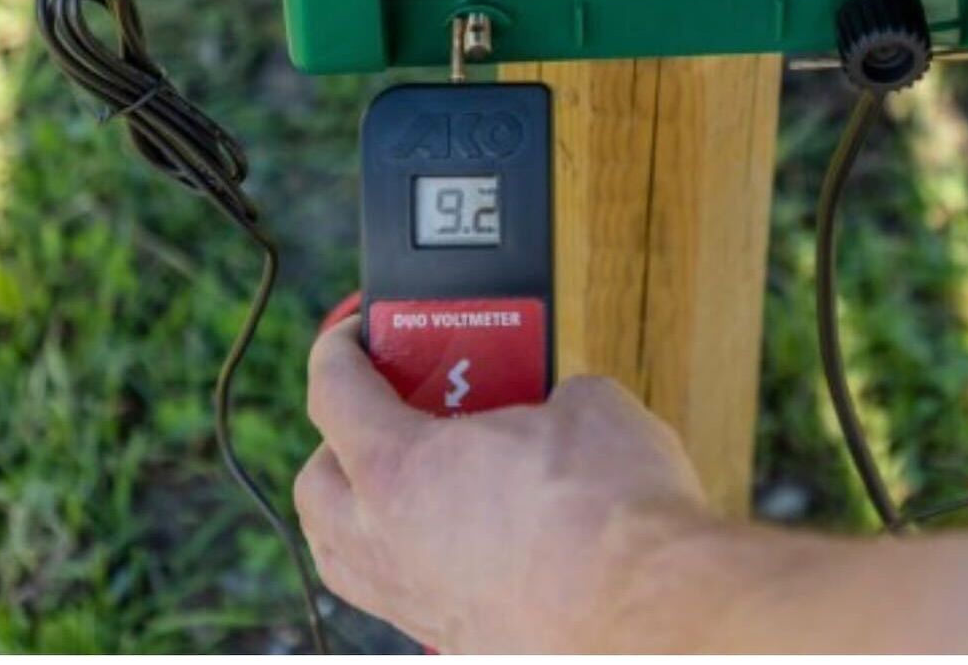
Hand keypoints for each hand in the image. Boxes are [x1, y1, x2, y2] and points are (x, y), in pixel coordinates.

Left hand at [294, 318, 710, 651]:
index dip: (339, 349)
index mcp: (397, 469)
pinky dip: (419, 560)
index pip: (333, 393)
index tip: (357, 334)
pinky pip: (406, 596)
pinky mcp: (457, 642)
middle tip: (391, 410)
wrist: (650, 613)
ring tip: (417, 479)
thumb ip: (547, 397)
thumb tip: (556, 412)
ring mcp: (415, 604)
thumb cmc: (611, 511)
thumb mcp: (587, 405)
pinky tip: (472, 540)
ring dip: (364, 509)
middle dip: (341, 440)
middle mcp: (384, 545)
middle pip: (317, 485)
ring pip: (346, 556)